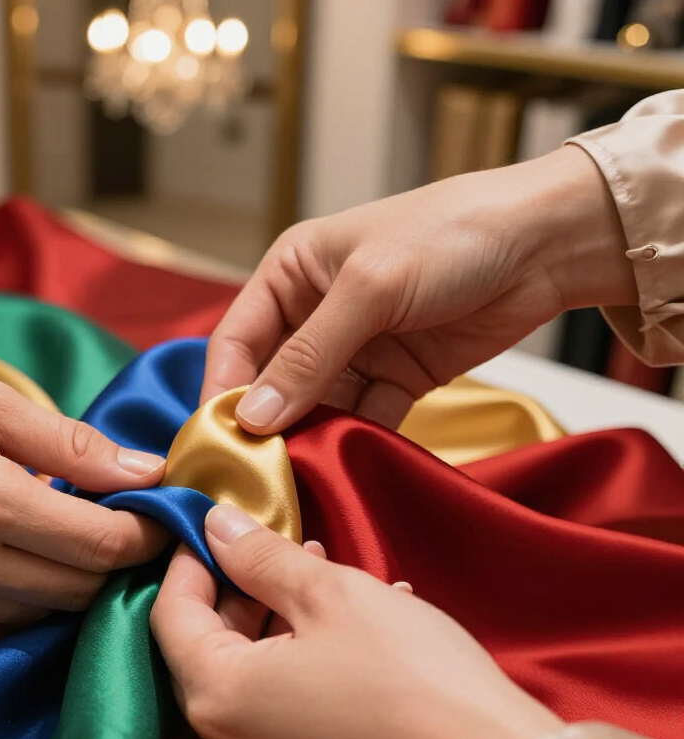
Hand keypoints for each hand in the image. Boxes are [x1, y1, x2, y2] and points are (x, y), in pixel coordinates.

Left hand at [150, 505, 560, 738]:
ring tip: (331, 578)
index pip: (169, 616)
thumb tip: (214, 524)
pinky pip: (282, 714)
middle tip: (289, 549)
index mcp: (216, 698)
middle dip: (244, 591)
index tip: (215, 524)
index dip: (190, 562)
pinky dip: (301, 666)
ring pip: (250, 679)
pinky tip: (354, 631)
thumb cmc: (409, 675)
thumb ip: (259, 557)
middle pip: (206, 650)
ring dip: (279, 623)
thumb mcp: (330, 595)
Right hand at [205, 146, 635, 432]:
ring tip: (296, 480)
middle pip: (272, 381)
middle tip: (254, 475)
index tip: (216, 442)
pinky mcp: (395, 377)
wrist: (547, 243)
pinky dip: (352, 443)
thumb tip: (255, 417)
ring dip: (308, 440)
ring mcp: (356, 348)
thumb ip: (309, 356)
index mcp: (292, 274)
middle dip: (264, 426)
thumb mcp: (369, 289)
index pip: (237, 340)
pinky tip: (344, 469)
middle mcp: (315, 313)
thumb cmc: (451, 234)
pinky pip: (361, 418)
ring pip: (315, 407)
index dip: (222, 391)